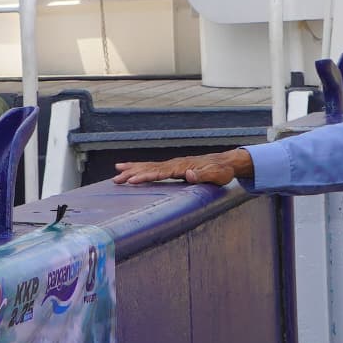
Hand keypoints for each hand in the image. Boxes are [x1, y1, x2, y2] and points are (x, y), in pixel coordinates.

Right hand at [111, 149, 252, 188]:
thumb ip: (203, 175)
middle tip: (116, 179)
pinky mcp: (173, 167)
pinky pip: (153, 167)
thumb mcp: (216, 176)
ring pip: (149, 166)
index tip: (131, 180)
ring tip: (116, 171)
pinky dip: (141, 168)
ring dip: (132, 169)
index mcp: (182, 167)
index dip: (145, 176)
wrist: (225, 162)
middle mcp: (174, 164)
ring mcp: (173, 164)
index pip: (159, 172)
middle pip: (149, 168)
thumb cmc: (222, 172)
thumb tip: (189, 175)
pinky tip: (132, 169)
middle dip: (132, 173)